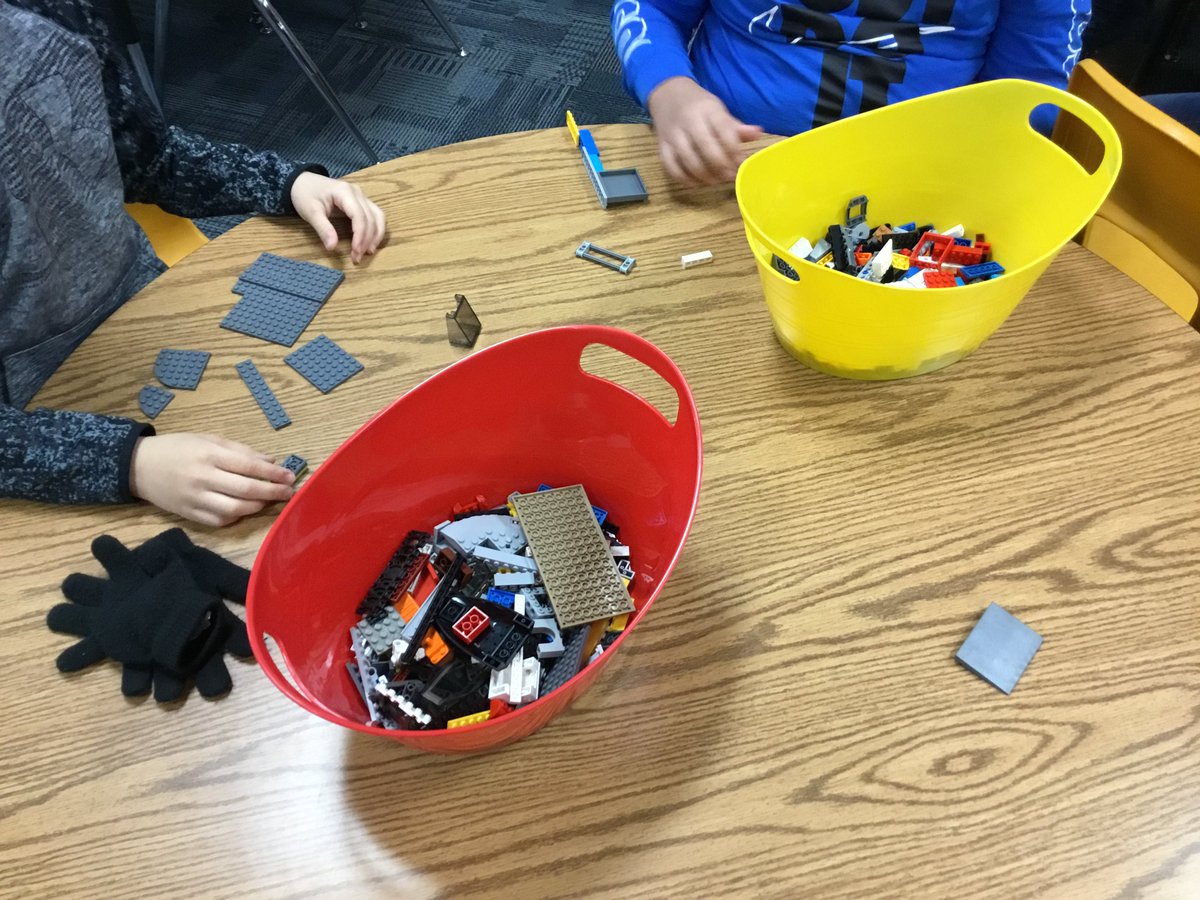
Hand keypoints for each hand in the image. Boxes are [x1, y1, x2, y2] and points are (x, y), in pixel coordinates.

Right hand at [128, 434, 293, 526]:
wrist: (138, 466)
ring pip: (236, 509)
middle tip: (289, 492)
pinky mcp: (190, 514)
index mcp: (209, 454)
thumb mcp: (207, 439)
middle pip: (246, 490)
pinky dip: (237, 516)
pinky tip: (245, 508)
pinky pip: (220, 520)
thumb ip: (240, 449)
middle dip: (273, 492)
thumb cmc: (177, 448)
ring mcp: (195, 499)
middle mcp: (203, 478)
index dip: (273, 473)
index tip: (290, 476)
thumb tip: (271, 460)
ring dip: (258, 506)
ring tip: (268, 500)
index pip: (249, 466)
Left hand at [290, 171, 386, 263]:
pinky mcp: (362, 202)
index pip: (359, 216)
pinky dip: (376, 230)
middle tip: (357, 258)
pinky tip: (371, 242)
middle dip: (367, 240)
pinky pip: (375, 215)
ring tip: (368, 252)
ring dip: (376, 235)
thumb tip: (332, 248)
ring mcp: (361, 196)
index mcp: (344, 192)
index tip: (355, 252)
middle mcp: (357, 193)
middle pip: (371, 218)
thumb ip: (323, 229)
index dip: (360, 236)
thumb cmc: (304, 195)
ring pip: (378, 216)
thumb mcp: (310, 212)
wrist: (302, 182)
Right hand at [647, 76, 763, 185]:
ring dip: (704, 175)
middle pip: (705, 146)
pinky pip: (671, 166)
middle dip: (721, 165)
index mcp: (707, 109)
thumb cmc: (699, 106)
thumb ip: (735, 126)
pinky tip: (696, 183)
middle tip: (730, 176)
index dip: (734, 149)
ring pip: (688, 159)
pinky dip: (684, 178)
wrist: (667, 95)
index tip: (741, 162)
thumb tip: (758, 134)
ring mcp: (673, 134)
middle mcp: (689, 121)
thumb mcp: (718, 110)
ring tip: (716, 181)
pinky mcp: (662, 146)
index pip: (723, 130)